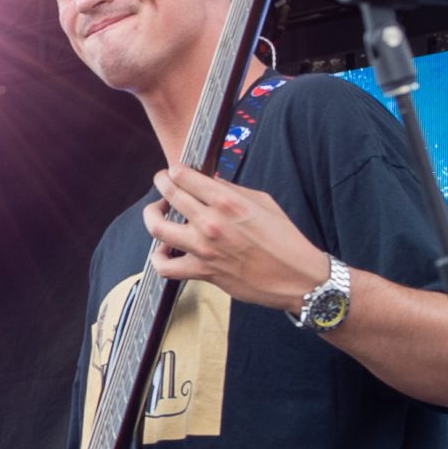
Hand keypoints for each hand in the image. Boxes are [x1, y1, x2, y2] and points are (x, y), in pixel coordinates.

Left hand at [146, 165, 327, 313]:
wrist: (296, 278)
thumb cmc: (285, 240)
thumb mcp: (263, 202)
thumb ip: (233, 190)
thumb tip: (209, 182)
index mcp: (228, 201)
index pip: (185, 176)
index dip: (175, 171)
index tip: (175, 171)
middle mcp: (211, 222)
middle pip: (168, 194)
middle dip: (161, 183)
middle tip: (162, 182)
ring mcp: (204, 248)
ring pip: (157, 227)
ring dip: (152, 216)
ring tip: (157, 213)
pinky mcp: (202, 271)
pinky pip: (166, 266)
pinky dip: (158, 257)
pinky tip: (164, 249)